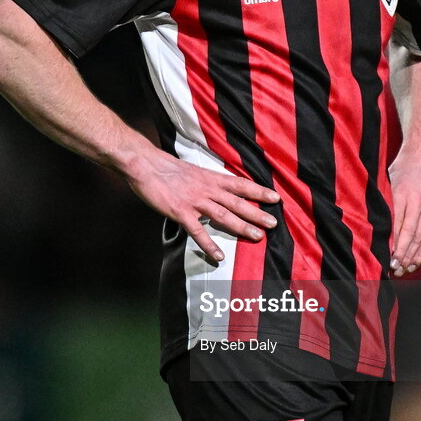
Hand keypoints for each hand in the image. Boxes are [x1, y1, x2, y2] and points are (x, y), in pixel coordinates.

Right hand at [123, 146, 279, 262]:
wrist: (145, 164)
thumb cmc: (167, 167)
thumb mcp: (193, 171)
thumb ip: (207, 181)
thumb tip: (219, 189)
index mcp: (210, 178)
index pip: (240, 184)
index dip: (259, 191)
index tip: (275, 198)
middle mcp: (207, 189)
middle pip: (237, 202)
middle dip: (257, 213)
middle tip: (274, 223)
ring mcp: (194, 201)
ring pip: (224, 215)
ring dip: (242, 226)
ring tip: (258, 236)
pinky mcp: (180, 212)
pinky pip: (197, 231)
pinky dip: (208, 244)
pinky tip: (218, 257)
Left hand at [388, 142, 420, 276]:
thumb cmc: (403, 166)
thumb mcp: (388, 180)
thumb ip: (383, 201)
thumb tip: (371, 223)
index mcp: (402, 195)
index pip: (396, 226)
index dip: (391, 245)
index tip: (383, 258)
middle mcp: (418, 204)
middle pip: (409, 236)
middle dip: (401, 256)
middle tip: (392, 270)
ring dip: (412, 257)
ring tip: (403, 270)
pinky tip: (416, 260)